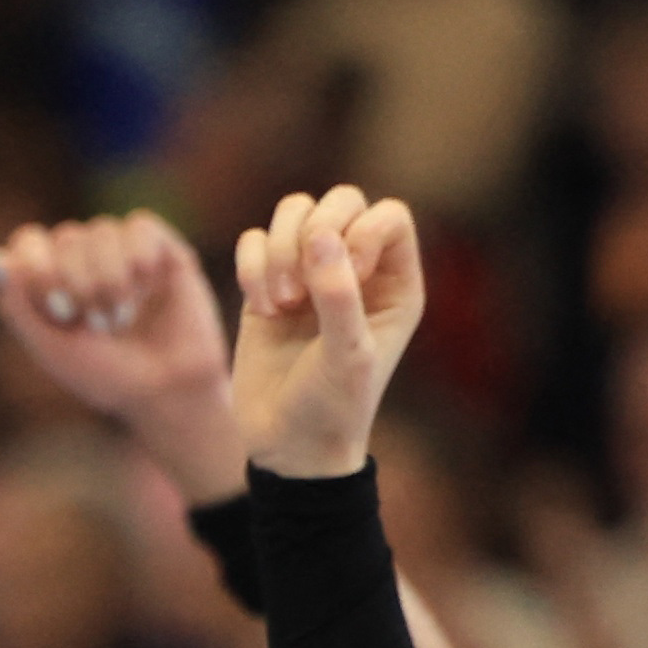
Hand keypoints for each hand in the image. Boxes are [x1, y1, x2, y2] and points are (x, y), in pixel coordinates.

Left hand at [0, 211, 243, 501]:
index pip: (29, 242)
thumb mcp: (51, 348)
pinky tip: (147, 287)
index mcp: (54, 280)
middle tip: (96, 326)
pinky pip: (141, 225)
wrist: (168, 394)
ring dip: (109, 278)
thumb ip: (16, 305)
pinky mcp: (164, 252)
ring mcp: (126, 253)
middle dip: (78, 282)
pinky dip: (139, 257)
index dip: (38, 266)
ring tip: (121, 319)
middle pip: (67, 237)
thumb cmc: (107, 377)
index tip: (58, 309)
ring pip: (103, 230)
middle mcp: (88, 260)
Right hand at [231, 185, 423, 482]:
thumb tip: (319, 233)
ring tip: (280, 304)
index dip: (363, 233)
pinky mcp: (268, 283)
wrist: (287, 446)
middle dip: (314, 232)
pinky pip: (255, 239)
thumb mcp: (347, 356)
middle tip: (300, 291)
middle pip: (341, 201)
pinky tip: (260, 309)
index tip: (348, 279)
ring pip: (294, 211)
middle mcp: (357, 269)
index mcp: (395, 283)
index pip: (389, 215)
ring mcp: (311, 272)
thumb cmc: (332, 407)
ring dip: (279, 250)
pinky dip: (252, 266)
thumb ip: (339, 294)